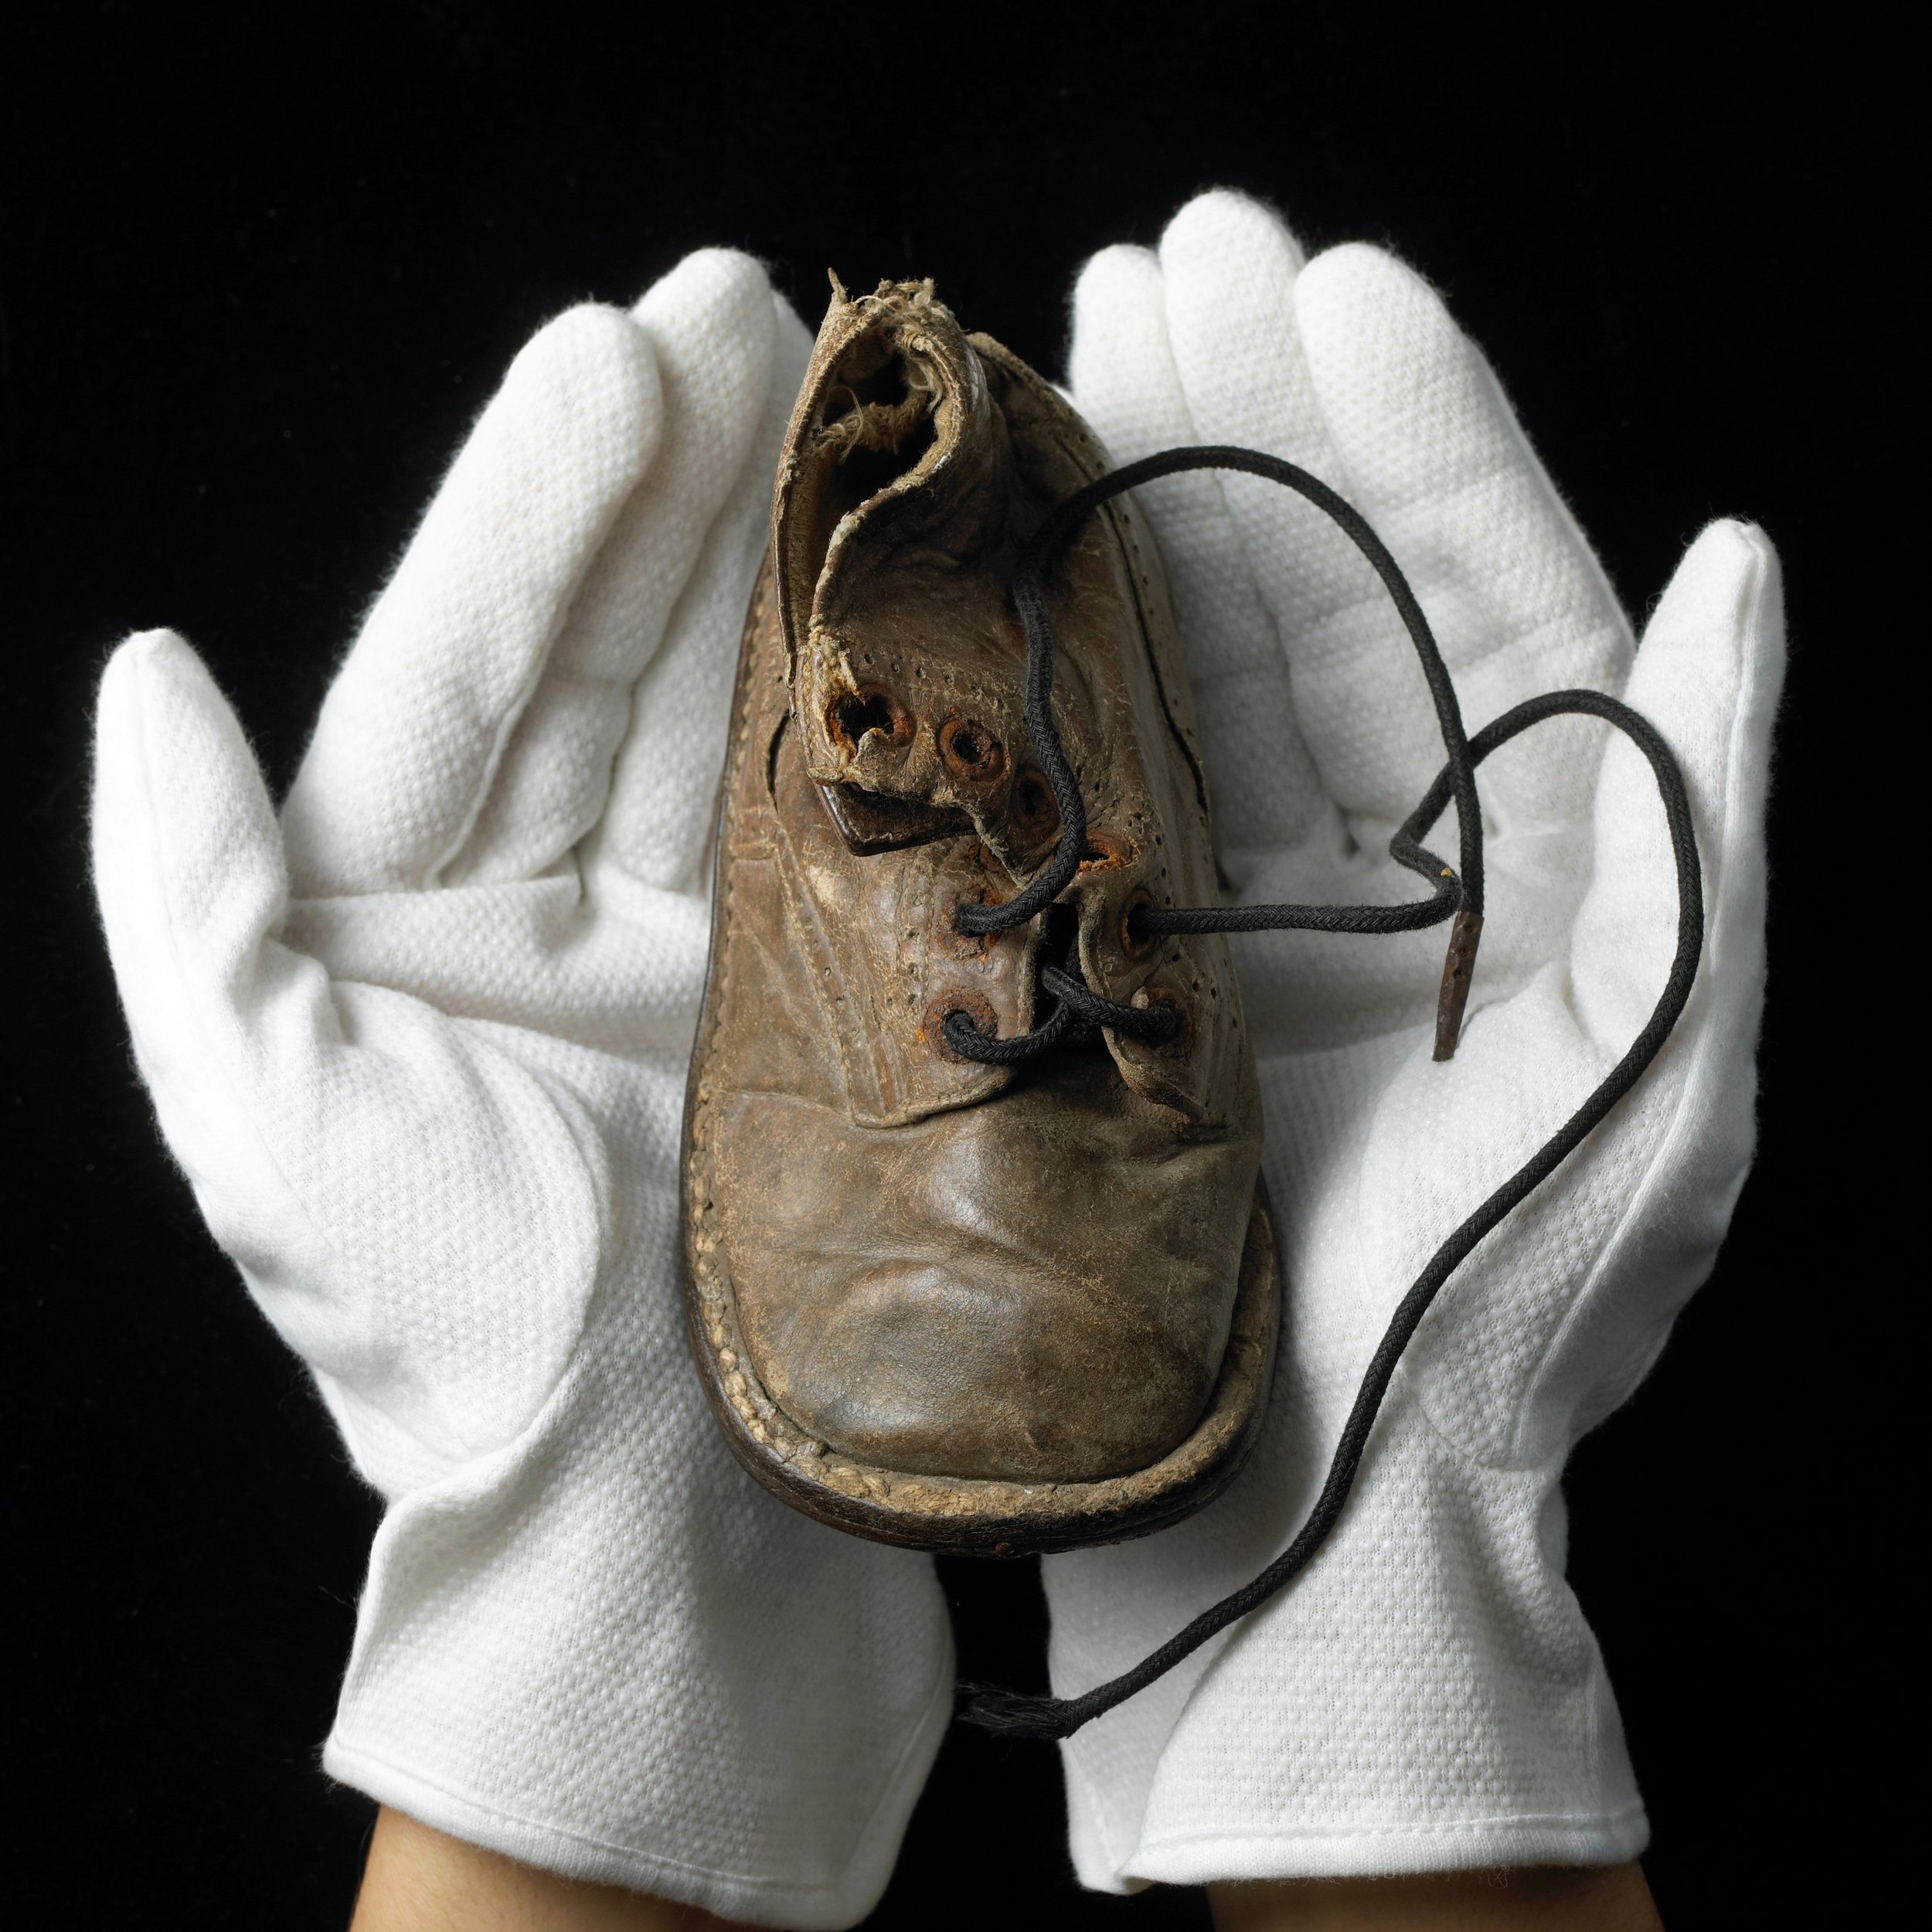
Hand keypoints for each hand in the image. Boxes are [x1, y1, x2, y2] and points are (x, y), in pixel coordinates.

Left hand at [91, 250, 949, 1928]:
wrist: (668, 1554)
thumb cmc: (456, 1359)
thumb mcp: (266, 1123)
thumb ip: (189, 894)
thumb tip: (145, 670)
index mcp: (401, 923)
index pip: (471, 667)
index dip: (542, 503)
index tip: (622, 348)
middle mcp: (553, 919)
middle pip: (624, 660)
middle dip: (686, 483)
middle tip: (758, 311)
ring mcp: (711, 959)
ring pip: (750, 723)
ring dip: (797, 562)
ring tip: (852, 406)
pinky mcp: (839, 1018)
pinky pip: (858, 837)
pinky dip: (890, 714)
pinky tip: (927, 591)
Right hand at [1044, 192, 1780, 1889]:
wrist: (1334, 1522)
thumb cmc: (1519, 1322)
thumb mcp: (1679, 1066)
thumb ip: (1711, 814)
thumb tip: (1746, 558)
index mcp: (1542, 860)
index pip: (1484, 596)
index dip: (1410, 430)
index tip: (1328, 277)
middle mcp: (1389, 865)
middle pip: (1319, 602)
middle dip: (1253, 423)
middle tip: (1171, 253)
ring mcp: (1241, 915)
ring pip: (1190, 677)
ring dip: (1141, 515)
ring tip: (1075, 351)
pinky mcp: (1120, 983)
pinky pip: (1086, 805)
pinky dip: (1046, 683)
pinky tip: (997, 567)